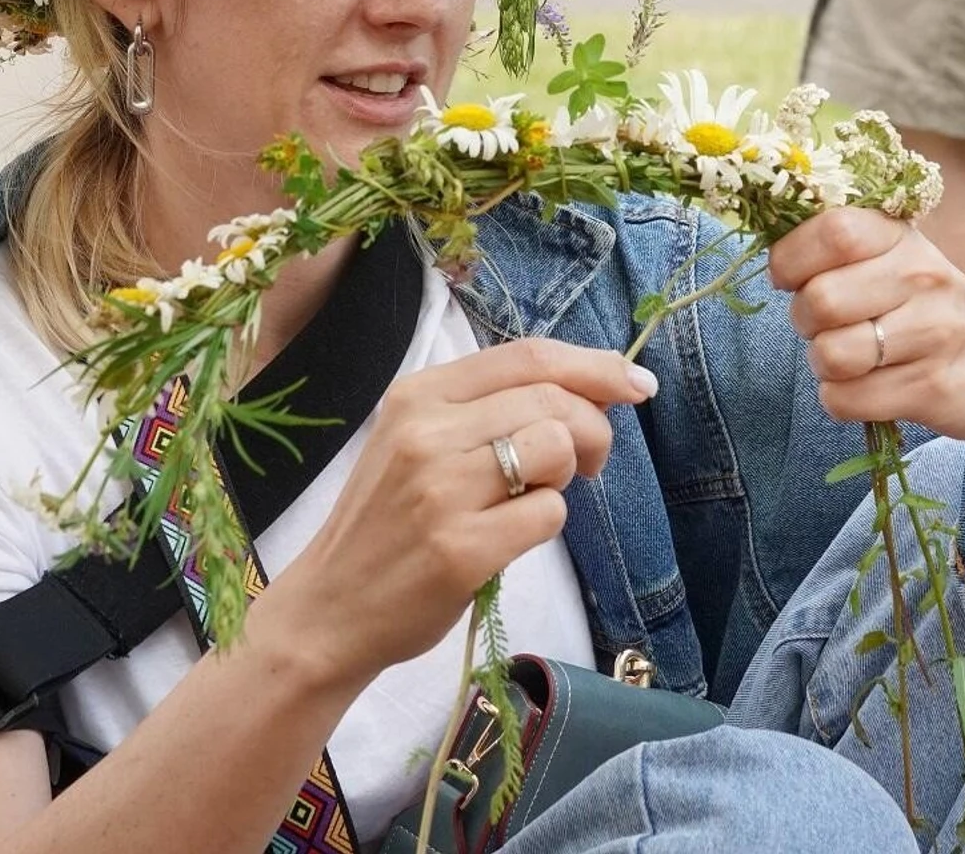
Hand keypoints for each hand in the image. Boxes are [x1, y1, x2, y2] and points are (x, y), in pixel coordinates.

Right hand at [253, 338, 644, 687]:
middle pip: (552, 399)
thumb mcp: (418, 444)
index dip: (596, 365)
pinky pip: (548, 515)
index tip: (635, 384)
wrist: (330, 608)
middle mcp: (426, 432)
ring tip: (536, 500)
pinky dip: (546, 525)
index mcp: (418, 395)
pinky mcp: (459, 549)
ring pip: (555, 448)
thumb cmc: (387, 525)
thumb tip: (594, 390)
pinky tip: (511, 538)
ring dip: (566, 477)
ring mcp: (440, 491)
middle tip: (586, 466)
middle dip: (594, 429)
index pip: (528, 356)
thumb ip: (490, 410)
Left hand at [769, 209, 964, 442]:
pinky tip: (868, 388)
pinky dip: (841, 400)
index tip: (791, 277)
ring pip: (829, 355)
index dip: (791, 258)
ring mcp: (933, 334)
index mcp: (902, 238)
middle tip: (828, 327)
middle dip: (805, 321)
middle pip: (819, 300)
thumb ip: (839, 247)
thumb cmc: (930, 307)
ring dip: (824, 365)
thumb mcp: (897, 259)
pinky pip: (845, 400)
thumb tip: (768, 250)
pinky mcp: (933, 388)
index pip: (831, 230)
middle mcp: (922, 277)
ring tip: (852, 358)